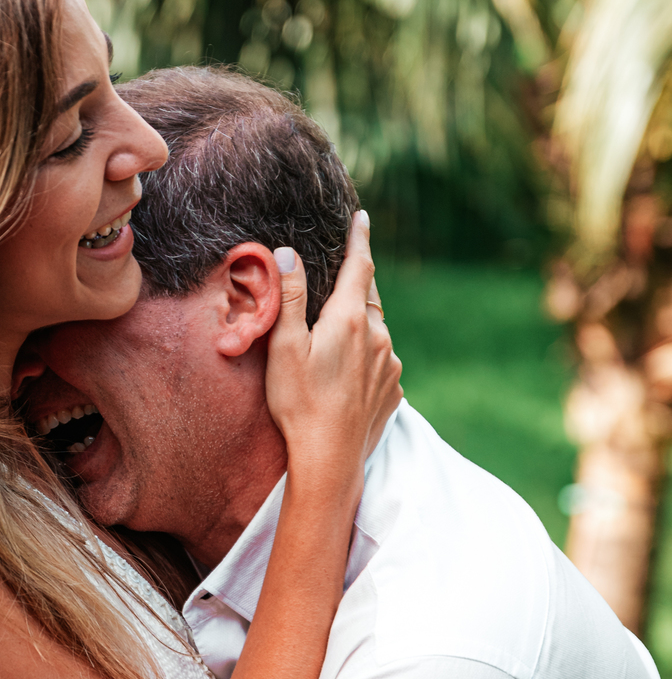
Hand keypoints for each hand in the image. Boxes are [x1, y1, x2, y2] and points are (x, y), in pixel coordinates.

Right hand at [265, 211, 401, 489]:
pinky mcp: (393, 390)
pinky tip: (345, 373)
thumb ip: (289, 297)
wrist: (330, 461)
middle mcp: (378, 336)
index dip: (360, 238)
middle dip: (357, 281)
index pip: (360, 265)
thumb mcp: (284, 347)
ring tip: (335, 334)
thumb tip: (286, 252)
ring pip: (375, 330)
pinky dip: (366, 355)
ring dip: (360, 323)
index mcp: (350, 319)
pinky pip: (380, 361)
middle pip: (368, 297)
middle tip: (344, 271)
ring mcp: (390, 365)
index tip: (362, 217)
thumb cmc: (299, 404)